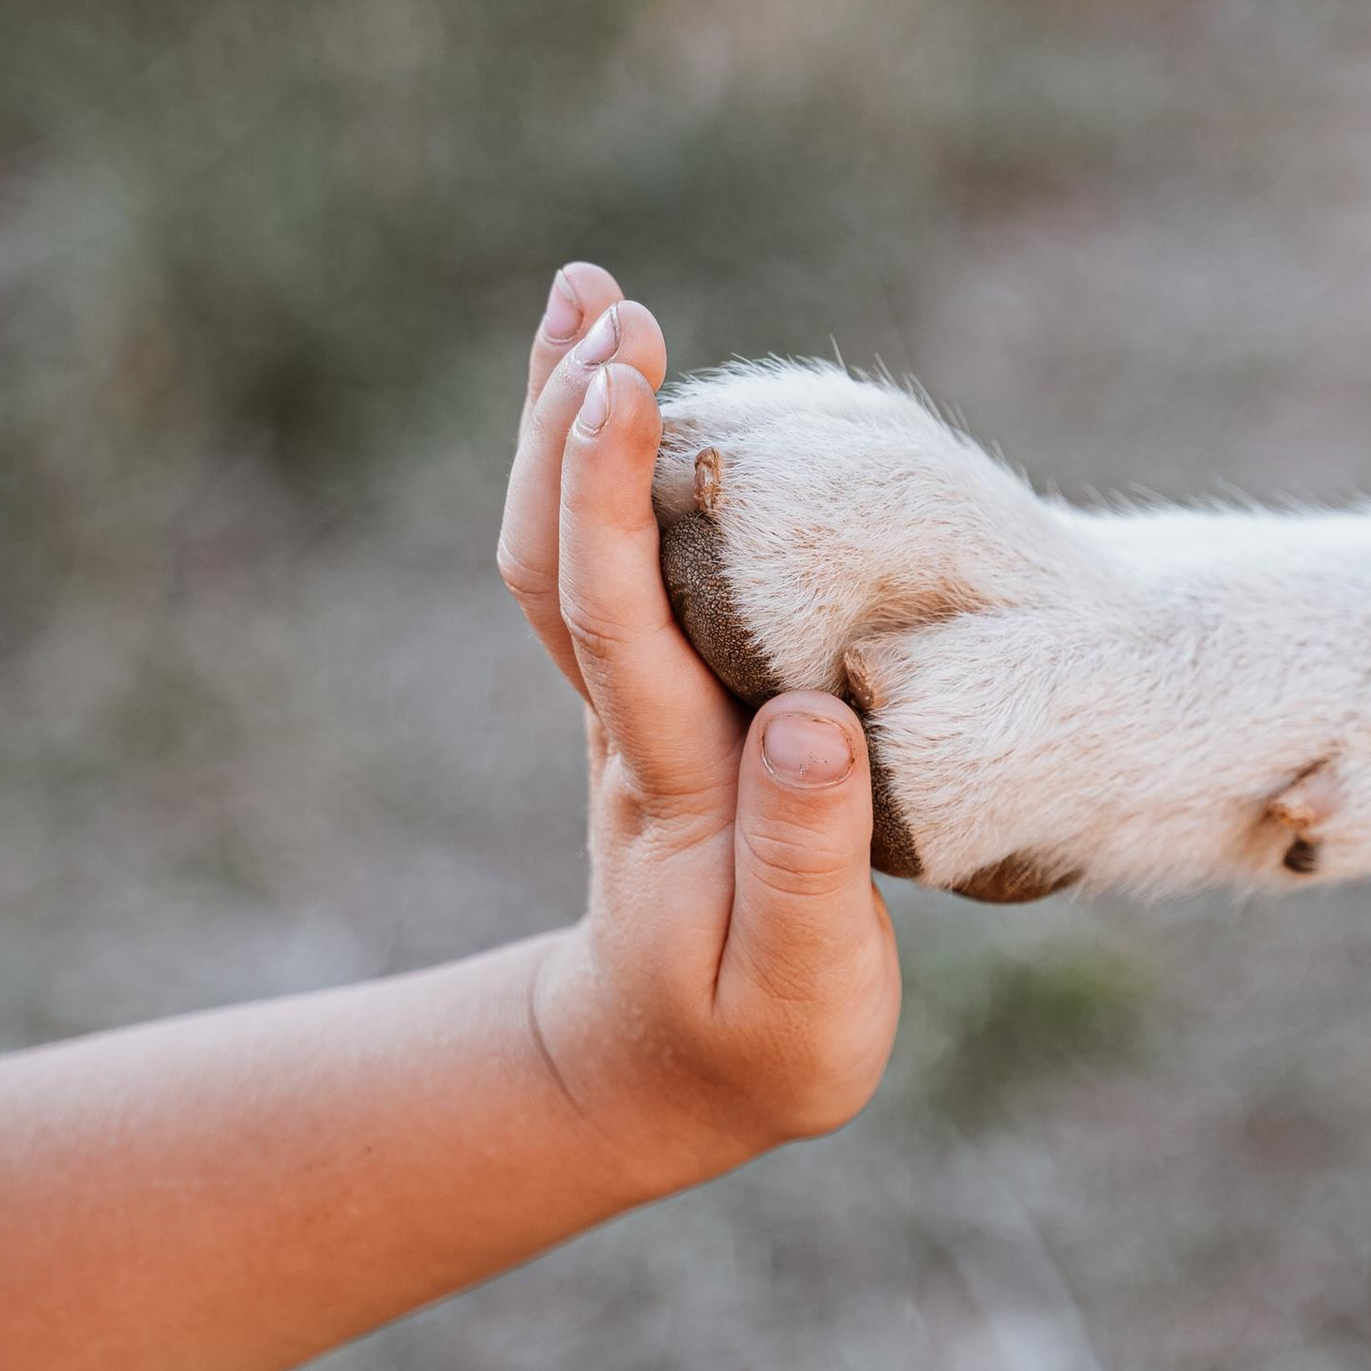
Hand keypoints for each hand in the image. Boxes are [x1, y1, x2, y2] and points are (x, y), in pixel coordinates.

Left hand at [496, 265, 902, 1198]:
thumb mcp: (800, 989)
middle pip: (558, 555)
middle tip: (607, 307)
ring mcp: (632, 700)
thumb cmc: (756, 1042)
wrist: (660, 1076)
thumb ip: (808, 865)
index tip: (622, 385)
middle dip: (569, 425)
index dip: (604, 494)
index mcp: (672, 778)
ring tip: (591, 295)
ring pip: (567, 544)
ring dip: (566, 418)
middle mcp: (631, 719)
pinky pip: (605, 555)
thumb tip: (811, 724)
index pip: (617, 617)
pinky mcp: (653, 692)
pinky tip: (616, 376)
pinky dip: (595, 457)